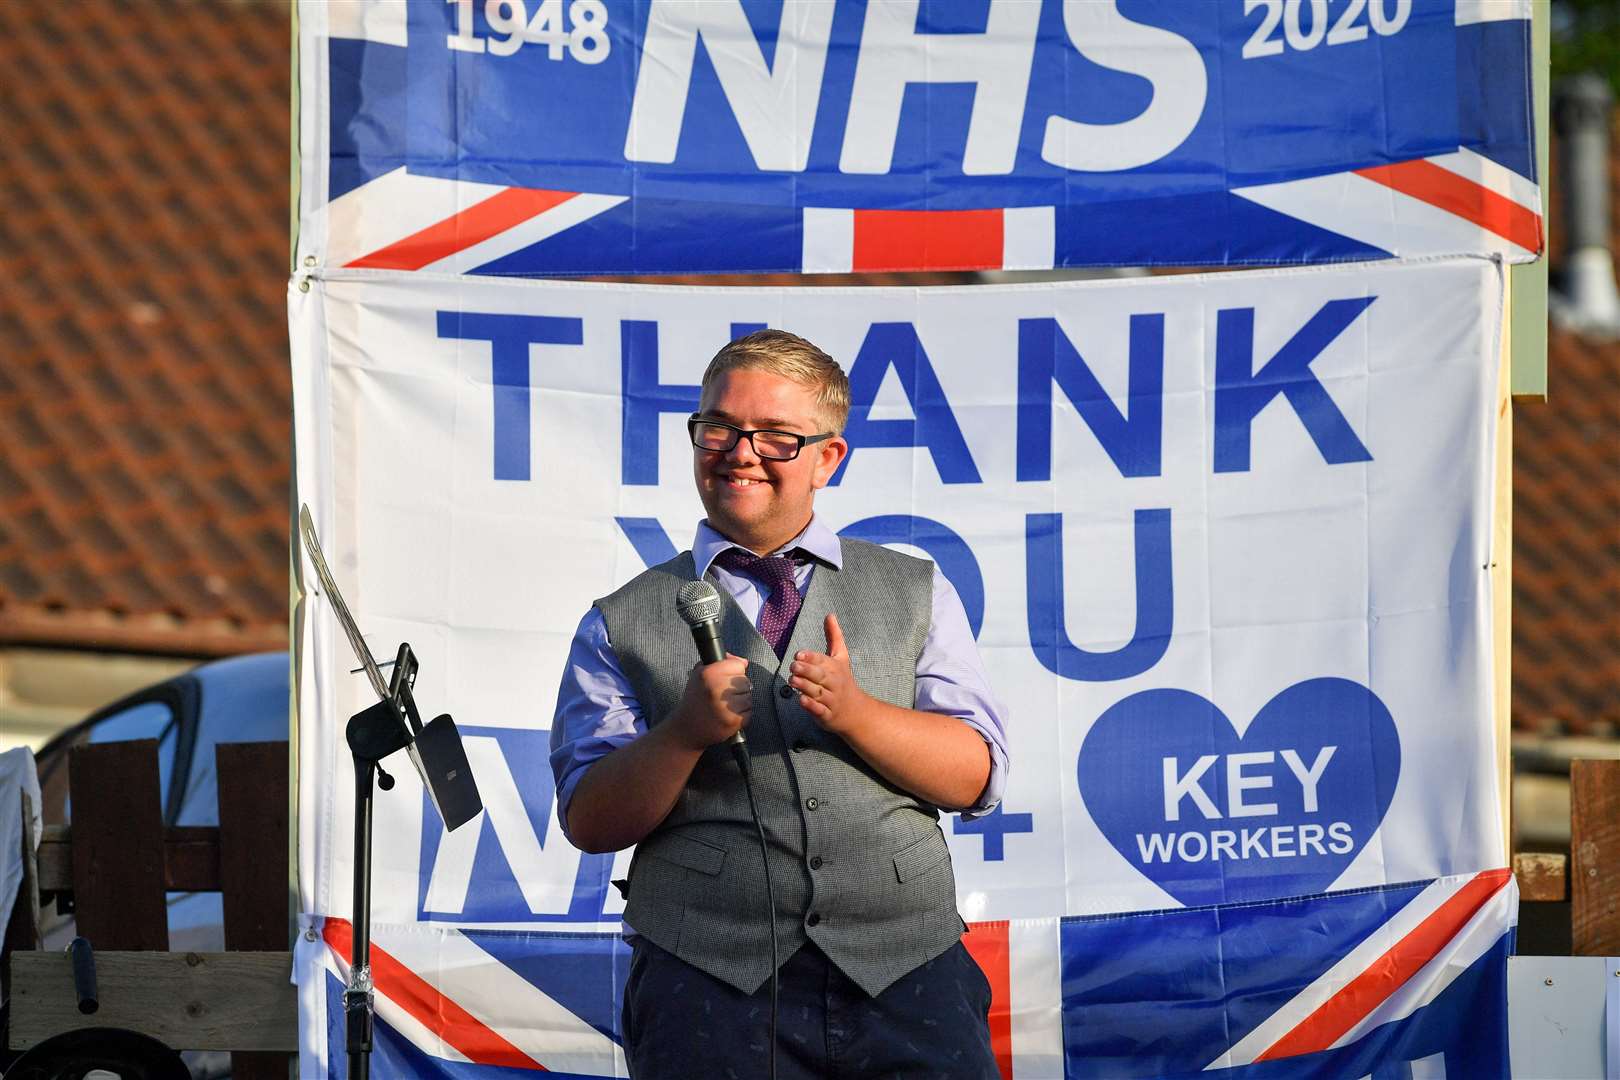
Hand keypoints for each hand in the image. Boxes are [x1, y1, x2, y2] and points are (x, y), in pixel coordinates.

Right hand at [666, 655, 751, 749]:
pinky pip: (748, 711)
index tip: (721, 679)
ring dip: (739, 701)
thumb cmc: (695, 699)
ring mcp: (726, 706)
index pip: (738, 665)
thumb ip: (723, 662)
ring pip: (748, 696)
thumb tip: (744, 662)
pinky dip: (741, 713)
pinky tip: (726, 715)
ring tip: (722, 706)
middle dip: (736, 687)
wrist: (687, 728)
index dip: (731, 672)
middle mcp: (717, 688)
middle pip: (745, 681)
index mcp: (709, 673)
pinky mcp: (734, 720)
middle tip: (720, 696)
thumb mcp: (700, 674)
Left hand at [789, 614, 872, 735]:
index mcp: (835, 668)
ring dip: (805, 687)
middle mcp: (834, 683)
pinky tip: (801, 700)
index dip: (811, 657)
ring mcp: (831, 700)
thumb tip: (830, 614)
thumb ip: (834, 636)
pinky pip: (819, 710)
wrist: (856, 711)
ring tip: (792, 680)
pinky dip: (811, 706)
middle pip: (820, 676)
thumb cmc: (844, 680)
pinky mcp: (827, 715)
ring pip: (818, 693)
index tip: (799, 654)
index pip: (822, 661)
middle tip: (793, 666)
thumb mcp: (841, 658)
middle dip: (807, 671)